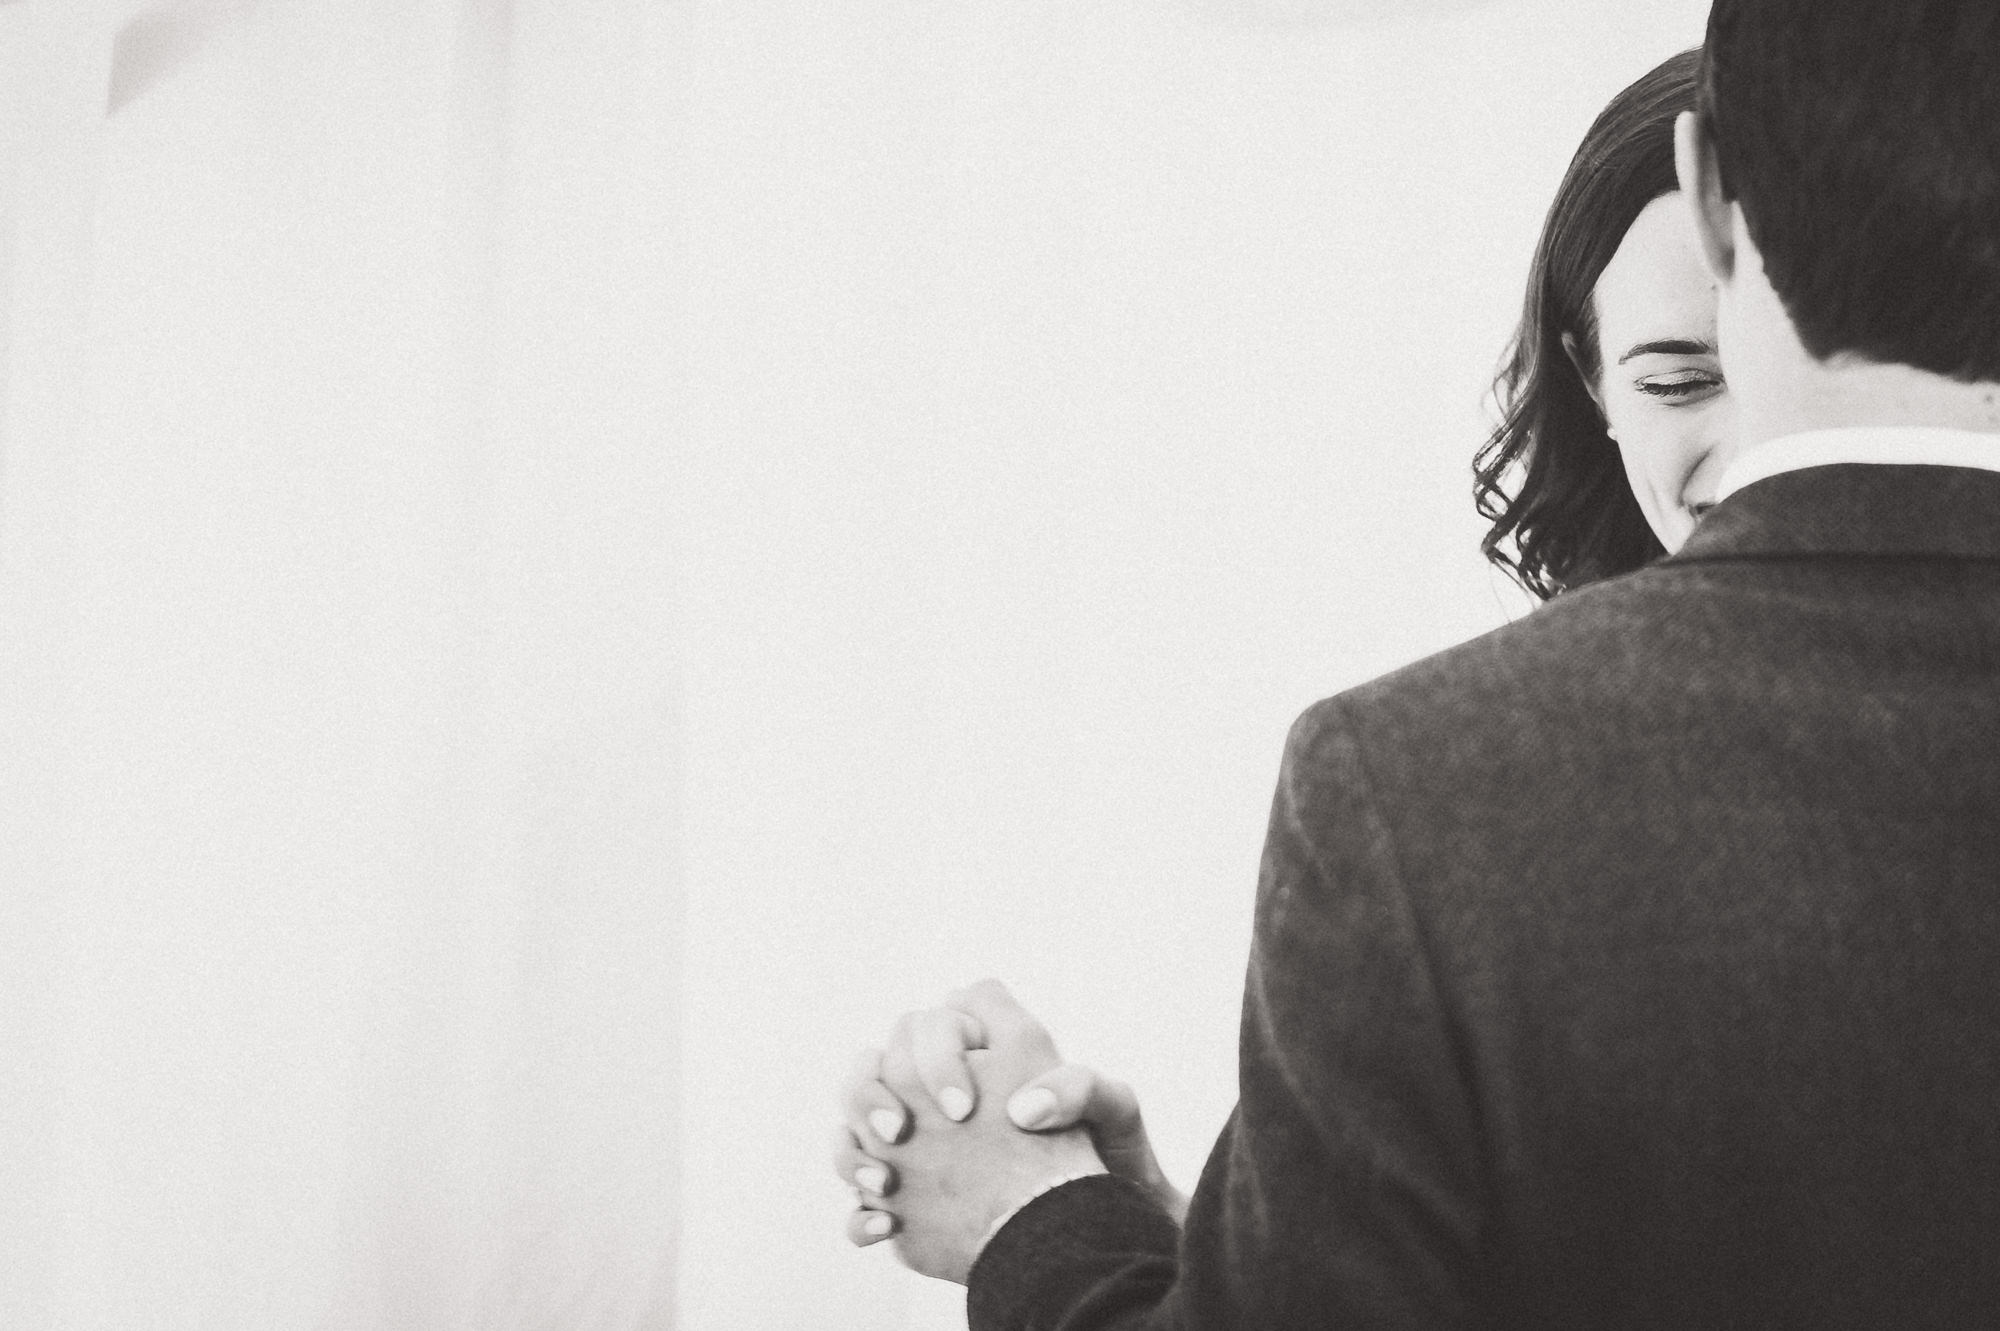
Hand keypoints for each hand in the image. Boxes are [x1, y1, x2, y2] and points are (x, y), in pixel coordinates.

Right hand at [837, 979, 1187, 1227]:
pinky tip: (884, 1227)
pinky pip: (860, 1201)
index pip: (938, 1020)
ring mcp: (917, 1144)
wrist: (1095, 1226)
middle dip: (872, 1094)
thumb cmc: (1109, 1154)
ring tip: (883, 1185)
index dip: (938, 1048)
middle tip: (901, 1133)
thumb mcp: (1113, 1111)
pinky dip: (859, 1214)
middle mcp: (939, 1090)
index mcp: (986, 1052)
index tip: (963, 1106)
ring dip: (851, 1150)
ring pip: (853, 1129)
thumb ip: (1079, 1090)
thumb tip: (1025, 1109)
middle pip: (876, 1065)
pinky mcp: (907, 1197)